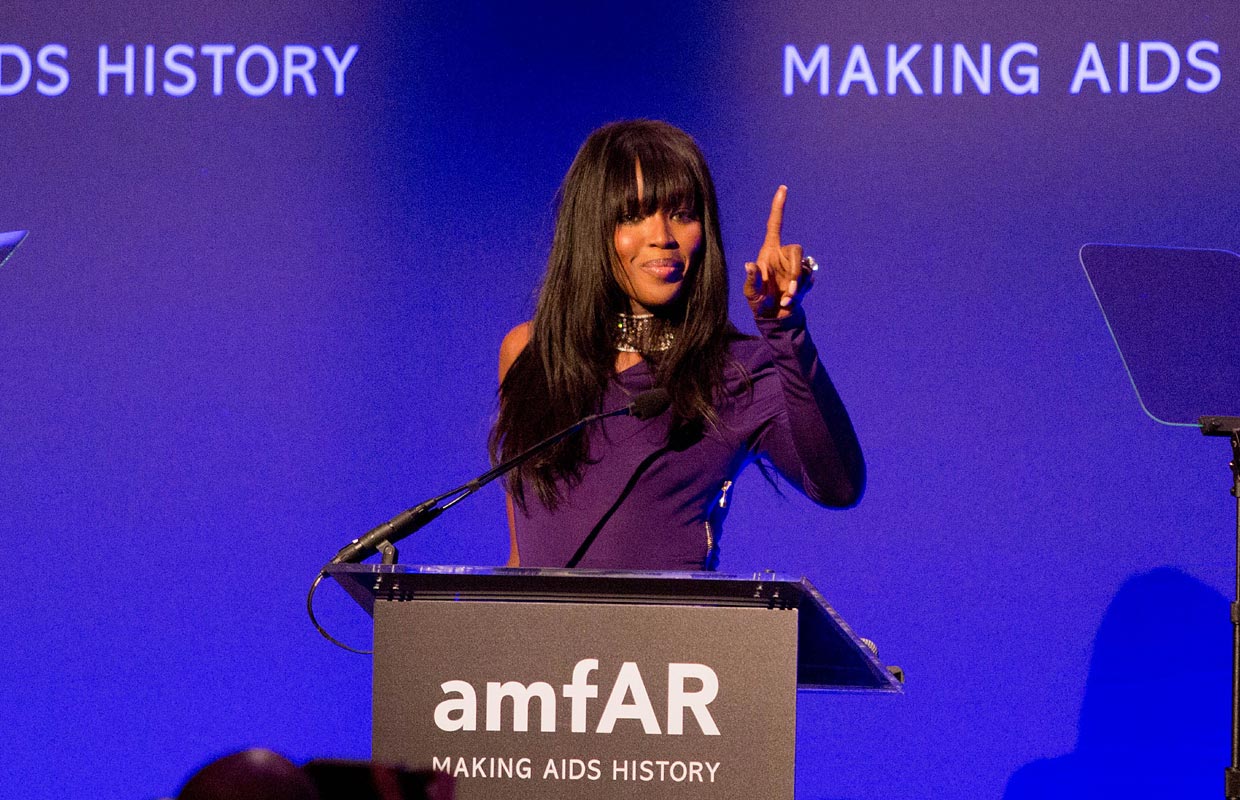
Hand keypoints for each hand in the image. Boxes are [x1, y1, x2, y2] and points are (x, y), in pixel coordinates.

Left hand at [743, 185, 814, 318]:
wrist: (774, 318)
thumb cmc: (759, 302)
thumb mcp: (751, 293)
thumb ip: (751, 280)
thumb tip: (749, 265)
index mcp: (769, 251)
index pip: (775, 225)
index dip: (778, 208)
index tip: (783, 189)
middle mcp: (783, 255)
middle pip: (797, 249)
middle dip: (796, 270)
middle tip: (790, 290)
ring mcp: (795, 266)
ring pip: (805, 267)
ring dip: (797, 286)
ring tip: (786, 300)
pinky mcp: (804, 277)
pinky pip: (809, 279)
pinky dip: (801, 292)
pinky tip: (790, 300)